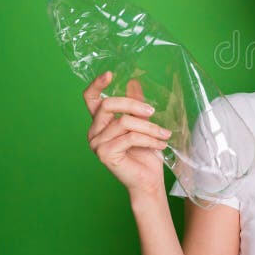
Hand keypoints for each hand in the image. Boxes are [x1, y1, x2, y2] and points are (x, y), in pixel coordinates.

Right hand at [83, 71, 171, 198]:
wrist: (148, 180)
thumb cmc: (145, 153)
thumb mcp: (143, 124)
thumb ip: (136, 105)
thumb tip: (133, 82)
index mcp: (100, 122)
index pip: (90, 99)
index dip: (96, 85)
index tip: (110, 73)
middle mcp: (94, 132)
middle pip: (108, 105)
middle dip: (134, 105)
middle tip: (153, 112)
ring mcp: (97, 144)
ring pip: (124, 122)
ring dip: (149, 128)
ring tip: (164, 135)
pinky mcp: (105, 154)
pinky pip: (129, 137)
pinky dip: (149, 139)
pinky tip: (161, 144)